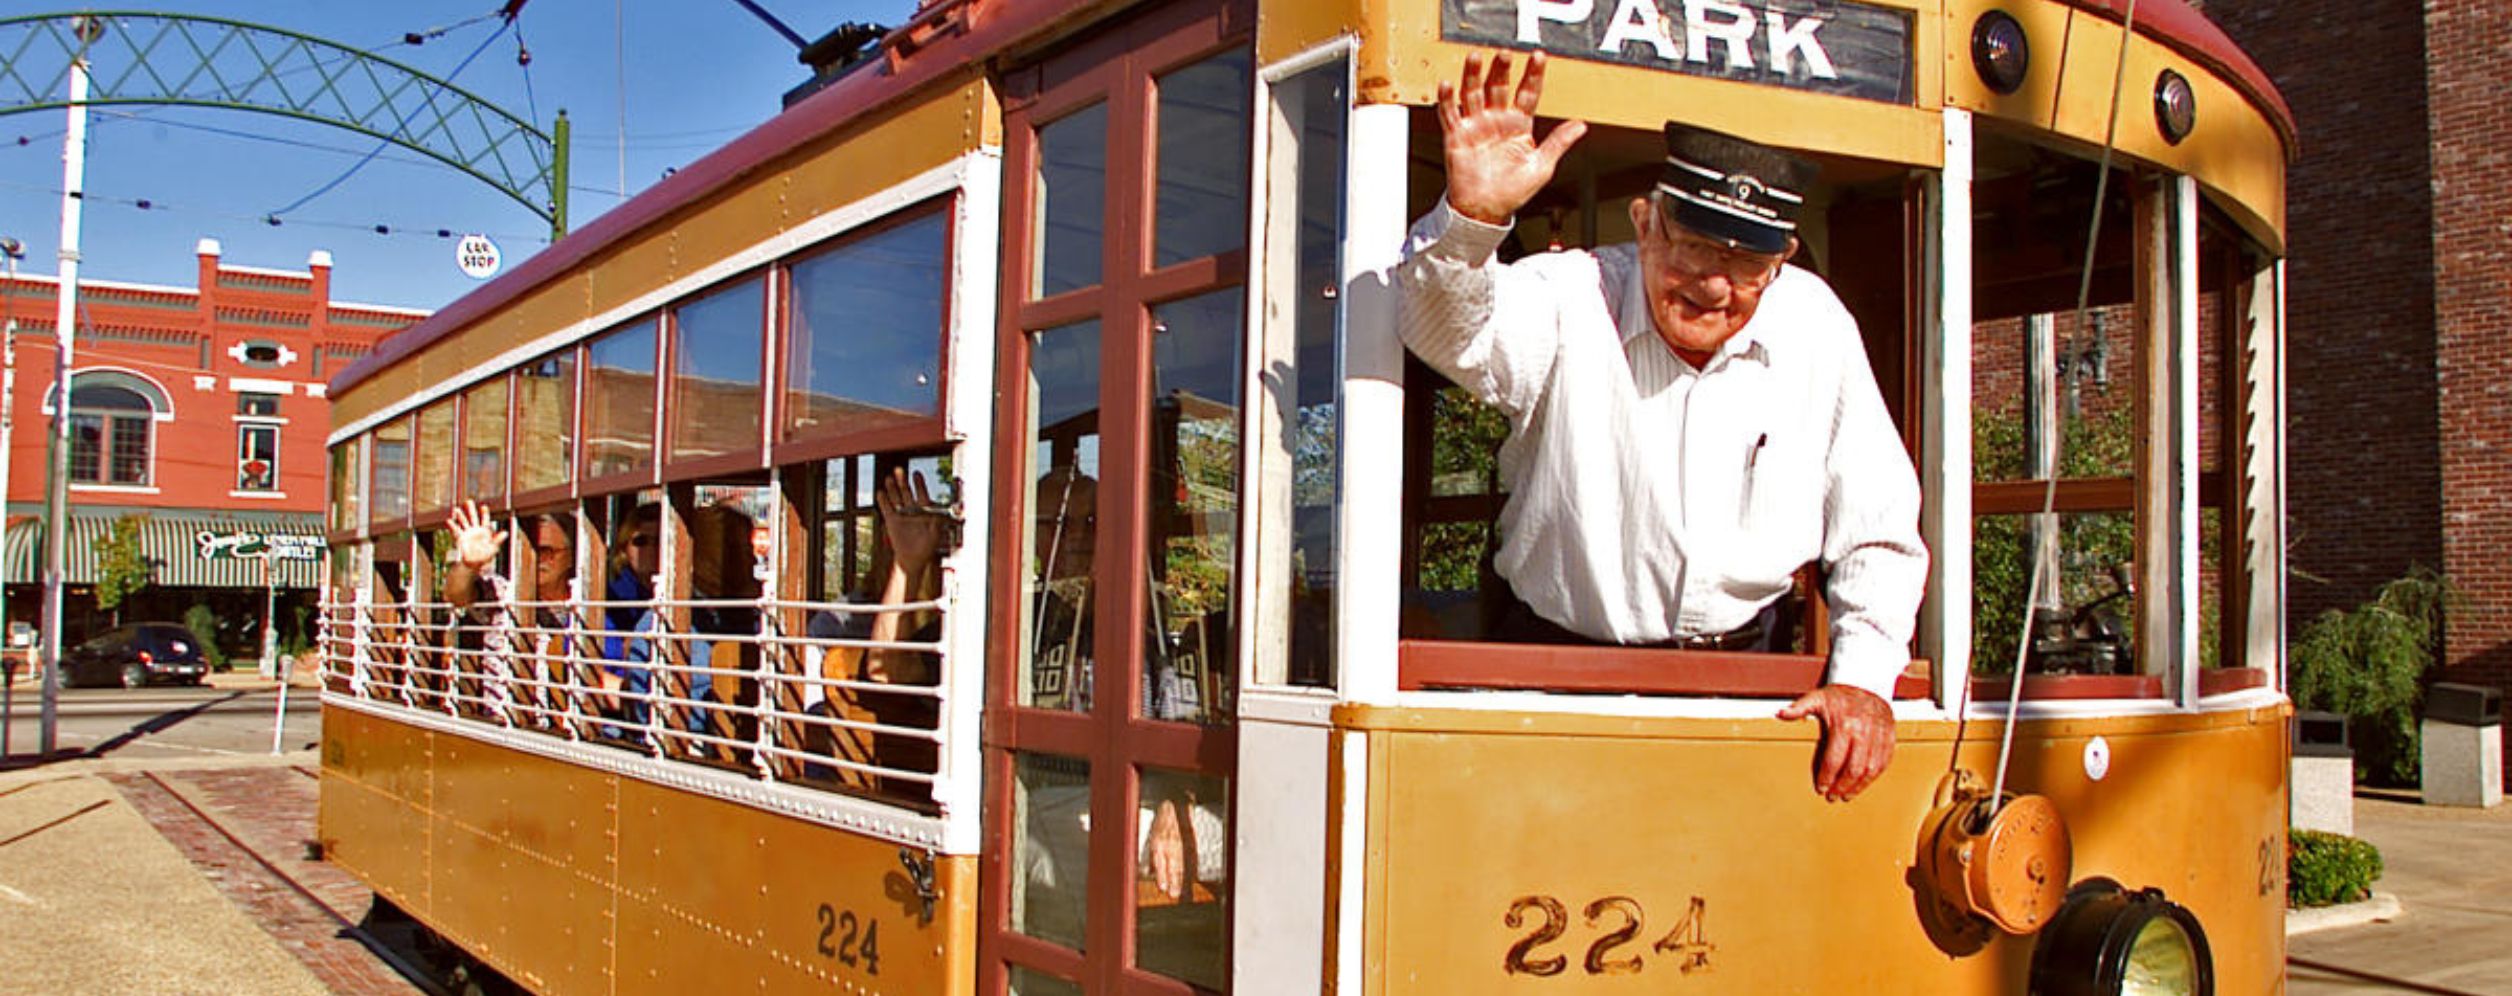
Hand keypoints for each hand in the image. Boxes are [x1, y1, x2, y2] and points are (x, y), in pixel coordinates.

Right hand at [446, 500, 505, 569]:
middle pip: (473, 518)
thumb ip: (497, 540)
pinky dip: (452, 526)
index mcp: (485, 532)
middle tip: (469, 501)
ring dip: (460, 516)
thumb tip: (506, 533)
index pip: (485, 520)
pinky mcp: (460, 538)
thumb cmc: (485, 556)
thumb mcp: (493, 548)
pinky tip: (449, 520)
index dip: (484, 514)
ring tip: (456, 509)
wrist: (474, 564)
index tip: (483, 507)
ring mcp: (467, 534)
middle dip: (471, 510)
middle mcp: (475, 530)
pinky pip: (456, 531)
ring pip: (464, 522)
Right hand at [877, 468, 946, 572]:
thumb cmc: (927, 548)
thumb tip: (938, 513)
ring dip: (893, 488)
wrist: (914, 559)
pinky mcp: (892, 521)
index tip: (916, 473)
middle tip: (899, 469)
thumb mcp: (935, 534)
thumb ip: (936, 522)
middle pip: (907, 492)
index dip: (919, 483)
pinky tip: (880, 492)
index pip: (921, 493)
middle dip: (902, 481)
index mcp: (925, 511)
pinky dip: (883, 501)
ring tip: (889, 478)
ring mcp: (902, 514)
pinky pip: (887, 508)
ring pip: (896, 497)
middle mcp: (913, 510)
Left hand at [1148, 799, 1186, 899]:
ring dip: (1182, 880)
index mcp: (1158, 844)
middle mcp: (1170, 845)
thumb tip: (1150, 873)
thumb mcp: (1151, 838)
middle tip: (1173, 895)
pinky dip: (1192, 871)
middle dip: (1173, 882)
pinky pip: (1191, 860)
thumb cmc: (1161, 825)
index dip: (1161, 876)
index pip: (1160, 863)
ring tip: (1181, 893)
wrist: (1176, 807)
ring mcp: (1182, 845)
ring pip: (1182, 866)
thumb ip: (1151, 857)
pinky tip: (1191, 881)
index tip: (1162, 888)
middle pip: (1172, 867)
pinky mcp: (1190, 844)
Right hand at [1436, 50, 1587, 225]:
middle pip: (1499, 87)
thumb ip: (1558, 142)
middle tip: (1504, 53)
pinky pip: (1450, 114)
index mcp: (1519, 125)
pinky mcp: (1457, 136)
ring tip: (1475, 57)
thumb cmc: (1513, 191)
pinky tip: (1448, 84)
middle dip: (1501, 70)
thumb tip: (1581, 125)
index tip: (1538, 57)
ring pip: (1473, 93)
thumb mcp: (1542, 166)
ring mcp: (1476, 126)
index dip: (1533, 75)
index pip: (1527, 93)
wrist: (1486, 211)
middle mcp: (1497, 121)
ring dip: (1473, 75)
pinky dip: (1447, 99)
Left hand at [1777, 684, 1896, 801]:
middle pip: (1853, 768)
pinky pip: (1884, 762)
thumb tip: (1780, 714)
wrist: (1868, 683)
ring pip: (1871, 768)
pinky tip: (1863, 784)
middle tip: (1833, 797)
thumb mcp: (1817, 697)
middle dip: (1842, 786)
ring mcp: (1879, 735)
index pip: (1834, 758)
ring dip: (1859, 786)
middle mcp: (1864, 731)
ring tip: (1847, 795)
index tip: (1821, 788)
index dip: (1827, 777)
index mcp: (1844, 724)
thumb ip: (1799, 708)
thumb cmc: (1840, 695)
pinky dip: (1874, 777)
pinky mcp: (1890, 737)